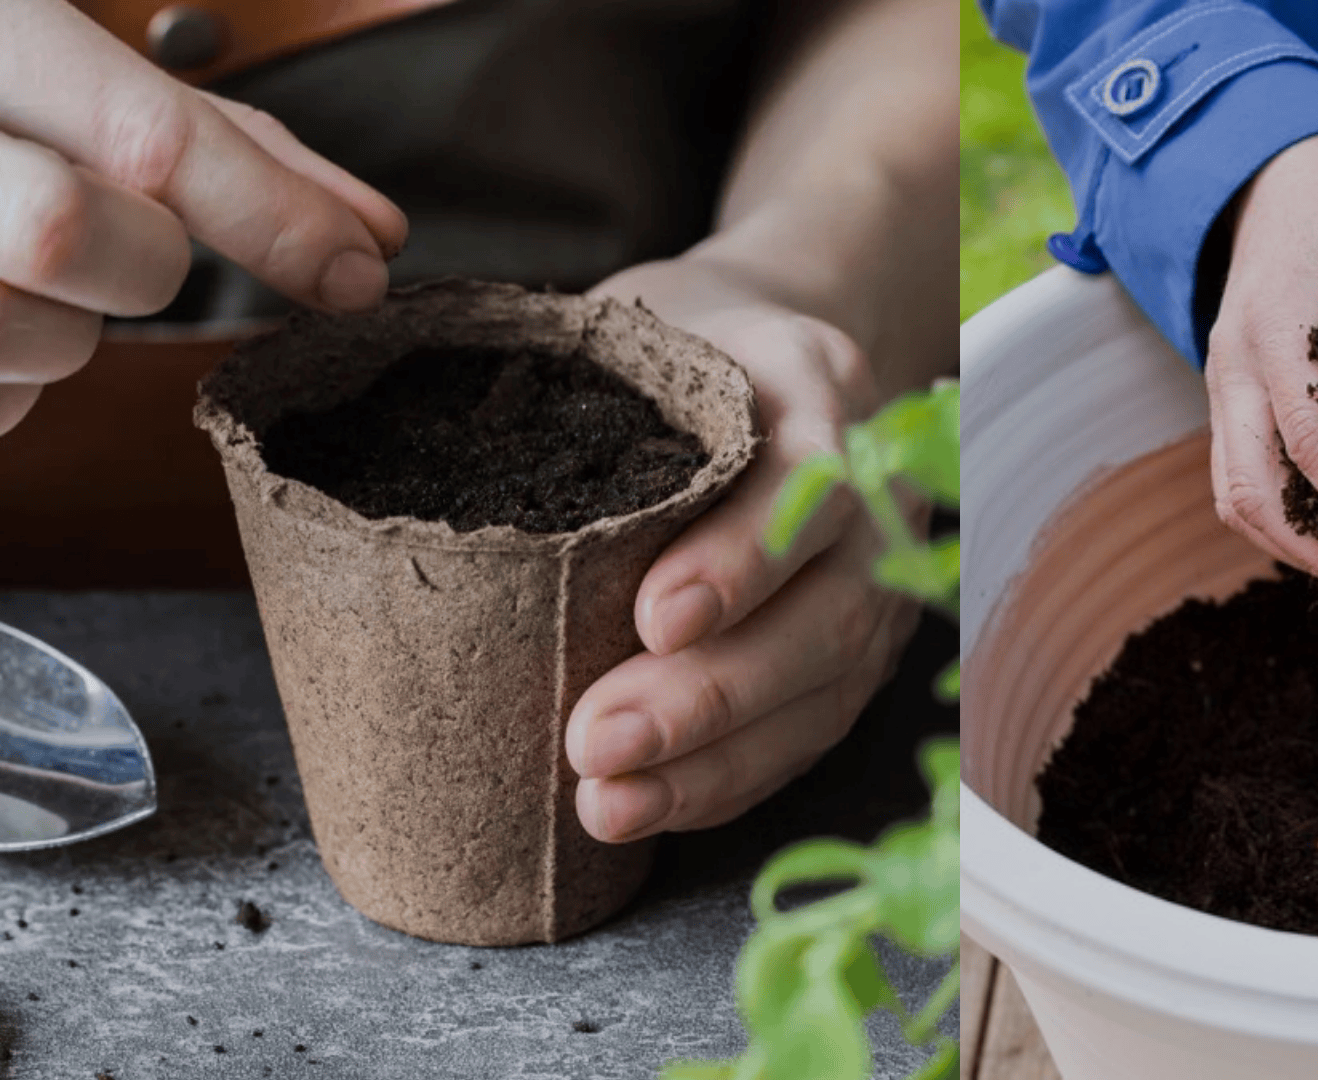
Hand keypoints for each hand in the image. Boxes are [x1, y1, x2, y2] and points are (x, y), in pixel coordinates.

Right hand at [0, 0, 405, 435]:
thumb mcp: (48, 67)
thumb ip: (219, 142)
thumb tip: (371, 233)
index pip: (148, 133)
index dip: (276, 213)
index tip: (359, 268)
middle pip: (84, 237)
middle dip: (141, 261)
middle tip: (121, 243)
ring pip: (39, 344)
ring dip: (60, 331)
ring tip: (2, 271)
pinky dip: (3, 381)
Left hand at [565, 255, 919, 842]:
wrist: (774, 355)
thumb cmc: (681, 343)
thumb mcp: (641, 318)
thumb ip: (584, 375)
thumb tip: (420, 430)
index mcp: (818, 387)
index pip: (808, 482)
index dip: (741, 558)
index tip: (654, 617)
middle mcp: (879, 496)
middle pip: (828, 613)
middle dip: (713, 694)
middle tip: (598, 741)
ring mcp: (878, 583)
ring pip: (825, 691)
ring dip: (717, 760)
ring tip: (610, 802)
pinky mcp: (859, 654)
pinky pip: (809, 734)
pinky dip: (730, 781)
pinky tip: (651, 806)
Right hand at [1207, 131, 1317, 608]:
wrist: (1277, 169)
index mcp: (1277, 322)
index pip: (1310, 439)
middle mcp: (1232, 363)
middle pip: (1251, 490)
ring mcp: (1221, 383)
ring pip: (1236, 496)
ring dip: (1295, 550)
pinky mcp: (1230, 395)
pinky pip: (1238, 477)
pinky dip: (1282, 521)